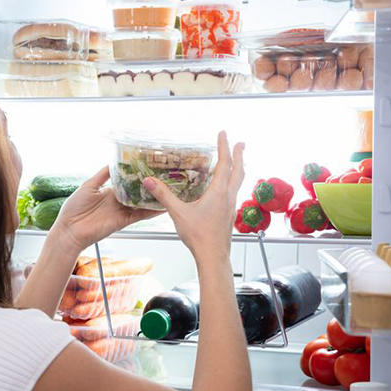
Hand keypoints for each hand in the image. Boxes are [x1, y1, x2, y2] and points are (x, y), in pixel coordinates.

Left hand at [49, 167, 160, 253]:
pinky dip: (151, 211)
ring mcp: (121, 211)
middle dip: (149, 186)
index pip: (127, 182)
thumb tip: (113, 161)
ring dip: (153, 198)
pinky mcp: (123, 221)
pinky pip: (140, 215)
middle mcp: (117, 201)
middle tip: (164, 177)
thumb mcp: (88, 185)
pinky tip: (162, 206)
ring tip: (168, 190)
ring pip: (142, 203)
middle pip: (137, 192)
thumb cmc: (74, 208)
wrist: (70, 230)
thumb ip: (102, 175)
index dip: (137, 175)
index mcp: (109, 192)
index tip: (149, 167)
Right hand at [143, 132, 244, 259]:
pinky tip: (225, 189)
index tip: (224, 134)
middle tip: (241, 143)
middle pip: (238, 171)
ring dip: (238, 169)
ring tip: (236, 163)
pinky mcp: (229, 216)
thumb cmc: (199, 236)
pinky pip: (233, 194)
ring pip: (238, 183)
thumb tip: (149, 181)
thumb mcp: (178, 213)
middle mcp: (228, 197)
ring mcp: (231, 207)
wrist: (213, 256)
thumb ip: (164, 195)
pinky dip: (232, 184)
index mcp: (218, 192)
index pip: (224, 163)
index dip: (224, 147)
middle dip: (240, 155)